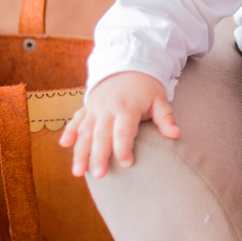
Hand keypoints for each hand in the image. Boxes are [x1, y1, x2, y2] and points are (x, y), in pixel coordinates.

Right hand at [59, 71, 180, 177]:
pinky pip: (75, 119)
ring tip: (78, 172)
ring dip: (80, 151)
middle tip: (100, 175)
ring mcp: (95, 108)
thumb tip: (177, 135)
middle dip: (99, 155)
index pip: (124, 131)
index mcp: (127, 107)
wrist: (129, 65)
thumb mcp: (160, 99)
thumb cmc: (147, 88)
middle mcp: (108, 108)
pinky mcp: (87, 107)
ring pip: (84, 131)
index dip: (124, 148)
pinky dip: (69, 131)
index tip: (127, 164)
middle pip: (102, 134)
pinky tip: (64, 145)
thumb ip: (166, 118)